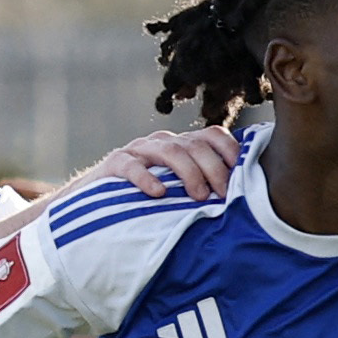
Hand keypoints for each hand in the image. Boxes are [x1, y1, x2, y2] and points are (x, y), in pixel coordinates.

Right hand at [92, 126, 239, 201]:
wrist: (95, 202)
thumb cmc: (144, 200)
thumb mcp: (177, 191)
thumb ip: (201, 188)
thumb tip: (238, 202)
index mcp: (181, 145)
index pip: (212, 135)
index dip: (230, 151)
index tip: (242, 174)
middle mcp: (162, 143)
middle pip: (194, 145)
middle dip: (213, 169)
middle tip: (223, 195)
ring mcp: (139, 150)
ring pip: (169, 151)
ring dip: (189, 173)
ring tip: (199, 197)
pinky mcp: (115, 163)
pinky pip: (132, 166)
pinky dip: (146, 178)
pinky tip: (158, 193)